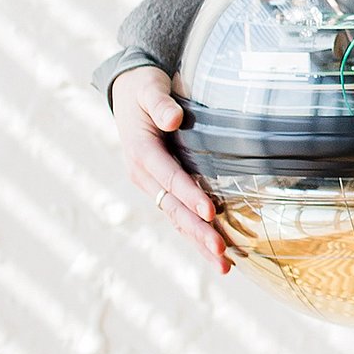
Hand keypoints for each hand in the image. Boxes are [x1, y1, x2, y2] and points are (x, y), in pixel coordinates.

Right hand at [111, 66, 230, 274]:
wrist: (129, 91)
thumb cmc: (143, 88)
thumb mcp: (148, 88)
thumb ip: (159, 103)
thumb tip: (172, 119)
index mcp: (141, 153)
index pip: (169, 178)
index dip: (189, 194)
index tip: (210, 212)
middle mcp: (144, 175)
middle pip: (173, 208)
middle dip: (198, 232)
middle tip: (222, 253)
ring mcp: (152, 185)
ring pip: (177, 218)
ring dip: (199, 242)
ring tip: (224, 265)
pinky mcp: (161, 187)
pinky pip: (179, 214)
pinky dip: (196, 234)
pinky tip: (216, 251)